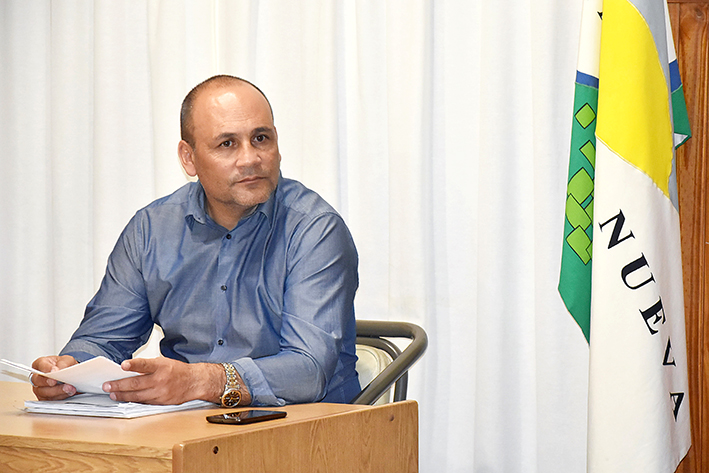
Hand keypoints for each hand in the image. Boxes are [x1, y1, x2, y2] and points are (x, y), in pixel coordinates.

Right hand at [31, 355, 78, 399]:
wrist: (69, 375)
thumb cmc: (64, 366)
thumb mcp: (67, 360)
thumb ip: (63, 363)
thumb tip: (59, 369)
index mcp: (40, 364)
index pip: (40, 365)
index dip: (46, 369)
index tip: (55, 371)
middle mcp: (37, 378)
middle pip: (38, 381)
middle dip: (48, 382)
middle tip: (58, 381)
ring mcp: (40, 389)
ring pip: (44, 392)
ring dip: (57, 391)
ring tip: (69, 388)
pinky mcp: (45, 398)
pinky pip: (50, 400)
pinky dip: (60, 397)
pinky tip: (68, 393)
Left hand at [102, 357, 224, 404]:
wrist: (194, 382)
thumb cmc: (177, 370)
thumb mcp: (164, 362)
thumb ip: (148, 366)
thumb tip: (130, 370)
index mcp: (162, 366)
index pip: (145, 364)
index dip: (134, 365)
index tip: (123, 365)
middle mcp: (161, 379)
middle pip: (136, 383)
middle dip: (119, 385)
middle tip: (107, 385)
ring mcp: (161, 392)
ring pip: (138, 395)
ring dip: (123, 395)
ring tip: (113, 394)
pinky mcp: (161, 401)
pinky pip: (144, 401)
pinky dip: (134, 400)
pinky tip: (125, 399)